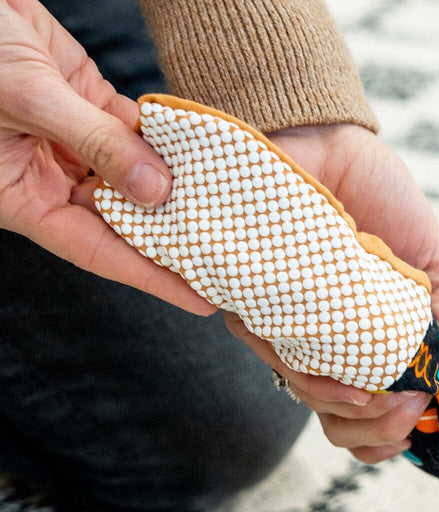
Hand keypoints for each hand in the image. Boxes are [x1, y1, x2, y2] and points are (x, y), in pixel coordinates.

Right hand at [0, 0, 212, 312]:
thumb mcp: (29, 97)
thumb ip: (95, 141)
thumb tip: (157, 190)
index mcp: (22, 197)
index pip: (98, 251)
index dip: (152, 278)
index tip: (202, 299)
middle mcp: (49, 177)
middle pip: (124, 222)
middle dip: (173, 239)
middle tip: (229, 259)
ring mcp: (71, 141)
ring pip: (135, 178)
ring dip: (177, 189)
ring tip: (227, 213)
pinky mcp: (87, 103)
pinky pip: (137, 132)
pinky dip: (168, 142)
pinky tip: (204, 156)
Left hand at [226, 121, 438, 459]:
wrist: (332, 140)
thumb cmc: (383, 205)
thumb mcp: (438, 274)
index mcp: (365, 349)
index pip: (368, 419)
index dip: (388, 440)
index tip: (420, 429)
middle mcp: (323, 348)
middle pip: (337, 423)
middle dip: (377, 431)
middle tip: (414, 410)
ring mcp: (286, 328)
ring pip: (307, 396)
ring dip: (352, 408)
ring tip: (391, 394)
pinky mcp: (251, 301)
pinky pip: (274, 351)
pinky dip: (313, 368)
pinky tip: (348, 362)